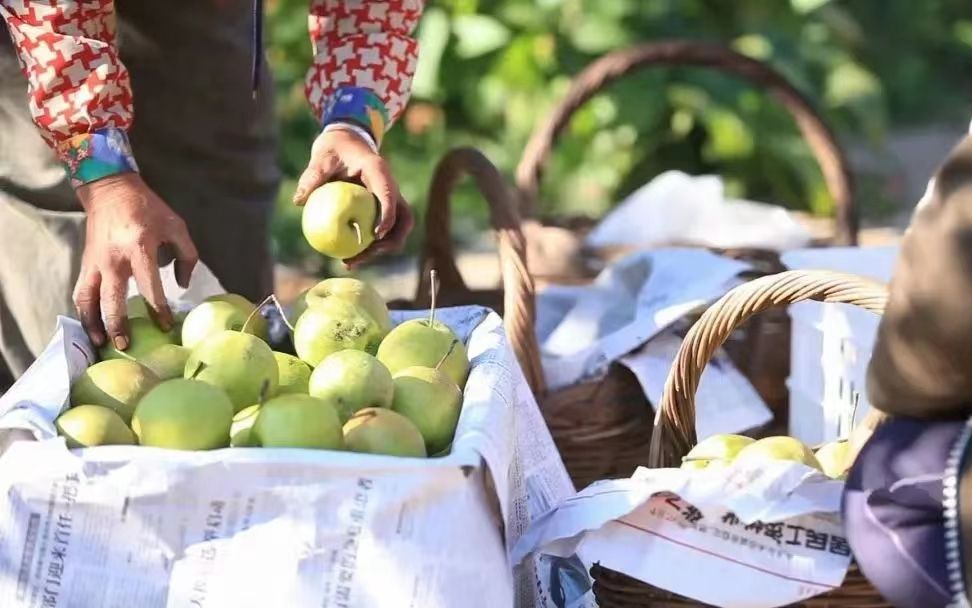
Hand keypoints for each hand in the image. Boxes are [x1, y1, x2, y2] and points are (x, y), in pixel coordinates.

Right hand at [75, 174, 198, 348]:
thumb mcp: (176, 226)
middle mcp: (113, 259)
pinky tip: (91, 327)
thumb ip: (187, 256)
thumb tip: (184, 286)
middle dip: (117, 324)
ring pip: (87, 299)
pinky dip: (84, 312)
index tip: (166, 325)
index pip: (149, 286)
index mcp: (139, 247)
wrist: (110, 191)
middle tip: (125, 345)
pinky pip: (81, 292)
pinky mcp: (85, 264)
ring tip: (100, 343)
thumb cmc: (148, 209)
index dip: (158, 308)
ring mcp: (95, 262)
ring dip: (92, 323)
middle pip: (111, 299)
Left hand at [292, 128, 413, 267]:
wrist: (347, 145)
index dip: (387, 216)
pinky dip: (371, 246)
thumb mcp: (321, 157)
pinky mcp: (384, 210)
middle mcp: (391, 188)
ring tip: (351, 262)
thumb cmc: (334, 150)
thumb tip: (299, 200)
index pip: (390, 195)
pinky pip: (383, 232)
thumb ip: (313, 176)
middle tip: (366, 254)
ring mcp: (391, 201)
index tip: (376, 236)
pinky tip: (349, 257)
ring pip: (397, 230)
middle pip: (403, 220)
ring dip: (380, 250)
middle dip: (390, 241)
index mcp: (379, 171)